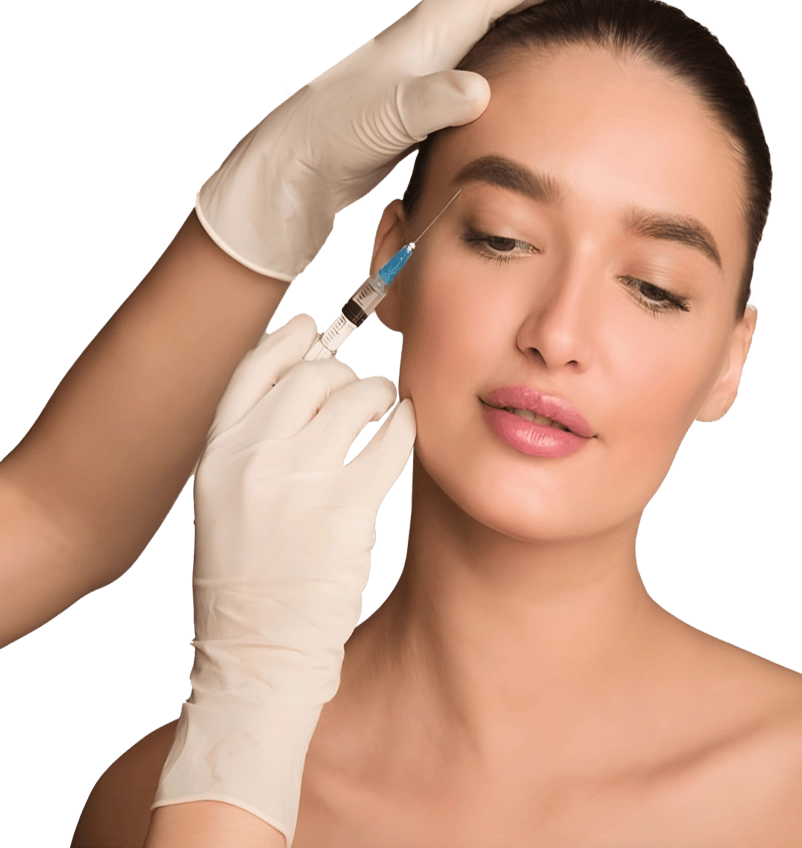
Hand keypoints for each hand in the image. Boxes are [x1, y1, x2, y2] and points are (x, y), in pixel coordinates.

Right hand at [151, 314, 415, 845]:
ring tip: (385, 408)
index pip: (253, 370)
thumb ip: (255, 448)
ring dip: (378, 396)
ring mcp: (298, 485)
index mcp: (218, 456)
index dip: (288, 339)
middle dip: (345, 375)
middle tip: (362, 388)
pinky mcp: (345, 512)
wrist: (257, 652)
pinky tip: (404, 429)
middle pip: (311, 378)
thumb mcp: (228, 504)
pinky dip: (403, 427)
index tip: (315, 327)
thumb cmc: (248, 584)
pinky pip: (388, 443)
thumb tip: (306, 393)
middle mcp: (253, 461)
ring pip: (353, 401)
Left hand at [194, 0, 633, 281]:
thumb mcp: (386, 117)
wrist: (305, 158)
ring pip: (507, 16)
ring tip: (590, 7)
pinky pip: (495, 51)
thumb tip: (477, 90)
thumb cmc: (336, 132)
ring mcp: (440, 55)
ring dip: (550, 6)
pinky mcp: (436, 84)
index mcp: (437, 23)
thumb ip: (431, 101)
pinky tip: (538, 61)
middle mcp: (441, 29)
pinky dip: (525, 45)